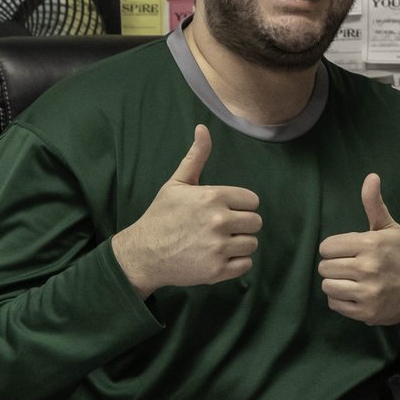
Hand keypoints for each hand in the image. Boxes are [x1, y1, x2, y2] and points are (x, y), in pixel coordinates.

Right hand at [112, 124, 260, 296]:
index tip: (225, 210)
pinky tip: (219, 257)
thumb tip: (203, 128)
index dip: (240, 205)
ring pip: (252, 243)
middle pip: (255, 222)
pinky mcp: (217, 271)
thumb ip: (196, 156)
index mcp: (213, 197)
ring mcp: (218, 247)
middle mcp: (219, 221)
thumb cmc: (161, 216)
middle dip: (241, 224)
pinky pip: (246, 264)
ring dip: (239, 243)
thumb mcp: (177, 183)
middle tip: (221, 228)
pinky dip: (236, 263)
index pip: (252, 201)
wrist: (143, 254)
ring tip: (219, 242)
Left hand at [318, 174, 399, 363]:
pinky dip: (340, 299)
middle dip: (334, 265)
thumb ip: (374, 204)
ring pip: (327, 285)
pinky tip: (355, 293)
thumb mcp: (390, 228)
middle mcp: (368, 268)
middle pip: (325, 266)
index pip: (327, 246)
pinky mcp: (366, 312)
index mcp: (371, 244)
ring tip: (351, 280)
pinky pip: (335, 304)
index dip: (334, 248)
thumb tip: (371, 176)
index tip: (347, 251)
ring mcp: (368, 292)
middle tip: (350, 266)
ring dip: (335, 283)